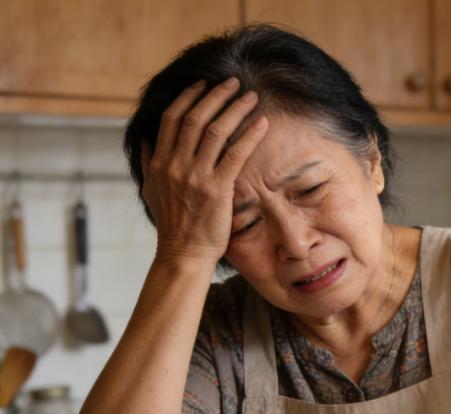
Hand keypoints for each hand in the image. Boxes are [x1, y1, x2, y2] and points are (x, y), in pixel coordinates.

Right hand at [140, 77, 268, 265]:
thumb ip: (149, 162)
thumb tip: (146, 139)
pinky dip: (250, 135)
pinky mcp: (217, 189)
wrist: (183, 254)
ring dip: (234, 109)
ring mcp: (195, 176)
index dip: (188, 97)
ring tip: (249, 96)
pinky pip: (235, 154)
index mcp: (159, 162)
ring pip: (215, 131)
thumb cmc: (172, 225)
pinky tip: (263, 123)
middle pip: (195, 118)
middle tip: (231, 82)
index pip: (171, 118)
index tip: (202, 84)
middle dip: (215, 95)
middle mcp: (175, 165)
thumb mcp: (152, 191)